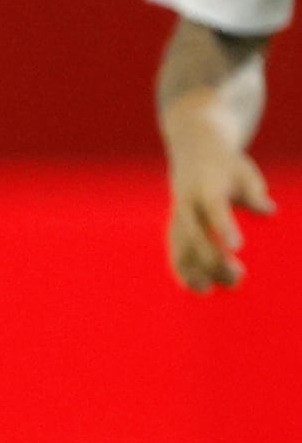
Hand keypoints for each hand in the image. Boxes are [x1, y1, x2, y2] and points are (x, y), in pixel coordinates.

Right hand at [163, 125, 271, 291]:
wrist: (192, 153)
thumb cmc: (227, 166)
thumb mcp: (246, 172)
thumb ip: (255, 192)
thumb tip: (269, 211)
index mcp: (205, 188)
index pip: (214, 209)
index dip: (224, 228)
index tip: (237, 248)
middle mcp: (186, 206)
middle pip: (195, 236)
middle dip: (212, 259)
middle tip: (237, 276)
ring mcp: (177, 218)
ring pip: (181, 248)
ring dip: (196, 270)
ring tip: (213, 290)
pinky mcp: (174, 229)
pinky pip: (176, 253)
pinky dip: (184, 272)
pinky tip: (200, 288)